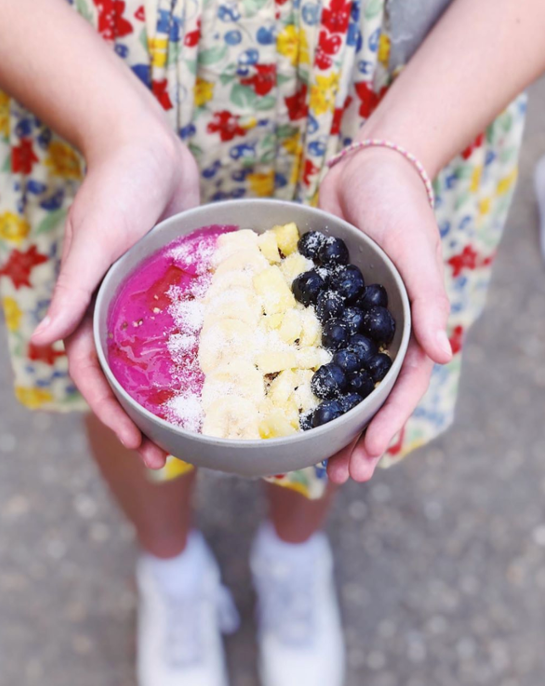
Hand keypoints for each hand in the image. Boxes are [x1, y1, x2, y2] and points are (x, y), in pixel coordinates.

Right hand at [31, 124, 199, 468]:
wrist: (148, 147)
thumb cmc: (116, 189)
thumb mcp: (95, 241)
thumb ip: (72, 292)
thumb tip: (39, 344)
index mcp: (92, 308)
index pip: (94, 374)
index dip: (109, 412)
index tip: (133, 444)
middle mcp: (120, 312)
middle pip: (127, 378)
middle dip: (140, 420)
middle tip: (165, 458)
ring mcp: (151, 302)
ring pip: (159, 362)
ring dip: (171, 397)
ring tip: (195, 432)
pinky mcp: (180, 286)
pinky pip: (189, 329)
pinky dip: (199, 356)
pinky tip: (227, 378)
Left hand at [319, 148, 452, 482]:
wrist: (365, 169)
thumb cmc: (399, 206)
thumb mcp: (415, 250)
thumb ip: (428, 299)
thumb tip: (444, 353)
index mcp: (410, 326)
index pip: (404, 386)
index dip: (390, 421)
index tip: (371, 453)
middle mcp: (379, 333)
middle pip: (371, 396)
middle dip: (359, 439)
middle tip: (342, 476)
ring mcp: (347, 325)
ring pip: (339, 383)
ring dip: (330, 422)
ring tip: (314, 461)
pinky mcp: (319, 310)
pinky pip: (308, 352)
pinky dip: (299, 381)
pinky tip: (280, 405)